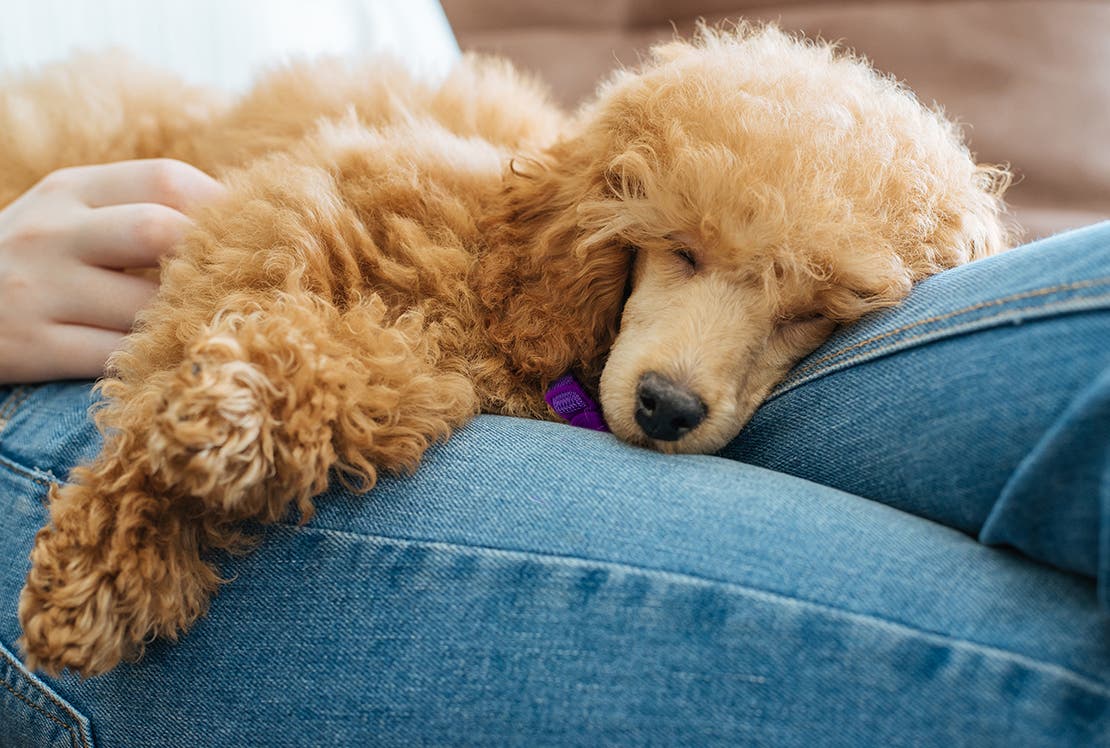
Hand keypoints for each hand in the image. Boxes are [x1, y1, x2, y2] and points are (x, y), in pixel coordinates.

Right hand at [0, 159, 224, 382]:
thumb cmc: (30, 262)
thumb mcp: (68, 217)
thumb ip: (136, 212)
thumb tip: (238, 226)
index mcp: (71, 190)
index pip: (166, 179)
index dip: (223, 207)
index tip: (255, 237)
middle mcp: (53, 232)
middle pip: (160, 231)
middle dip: (212, 261)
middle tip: (244, 286)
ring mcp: (38, 289)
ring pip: (146, 305)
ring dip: (191, 320)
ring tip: (218, 327)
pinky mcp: (30, 347)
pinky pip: (116, 357)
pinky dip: (155, 360)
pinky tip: (173, 361)